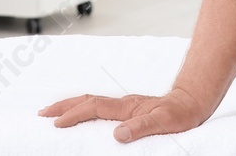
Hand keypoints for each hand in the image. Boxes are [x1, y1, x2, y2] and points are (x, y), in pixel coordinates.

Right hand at [39, 87, 208, 142]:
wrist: (193, 102)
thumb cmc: (181, 114)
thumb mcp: (165, 123)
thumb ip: (142, 127)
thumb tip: (118, 134)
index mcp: (127, 107)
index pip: (94, 108)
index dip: (74, 115)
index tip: (56, 123)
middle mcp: (123, 104)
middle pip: (87, 100)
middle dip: (64, 106)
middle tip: (42, 113)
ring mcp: (125, 106)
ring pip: (92, 102)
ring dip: (72, 105)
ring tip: (53, 112)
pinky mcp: (128, 110)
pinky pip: (100, 107)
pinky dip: (85, 109)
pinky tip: (82, 115)